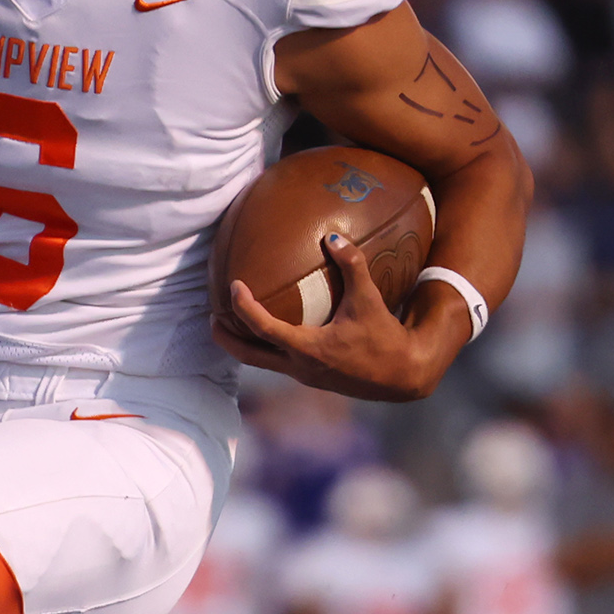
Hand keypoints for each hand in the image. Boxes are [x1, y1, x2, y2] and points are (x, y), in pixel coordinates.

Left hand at [217, 233, 457, 402]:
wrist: (401, 375)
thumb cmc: (384, 336)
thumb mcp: (369, 299)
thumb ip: (352, 265)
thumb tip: (333, 236)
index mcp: (308, 349)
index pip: (263, 328)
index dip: (244, 307)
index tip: (233, 287)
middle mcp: (299, 366)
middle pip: (247, 355)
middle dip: (225, 337)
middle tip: (212, 315)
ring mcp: (303, 375)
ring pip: (259, 362)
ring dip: (242, 344)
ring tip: (229, 322)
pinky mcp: (310, 377)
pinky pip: (276, 362)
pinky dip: (263, 347)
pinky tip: (265, 330)